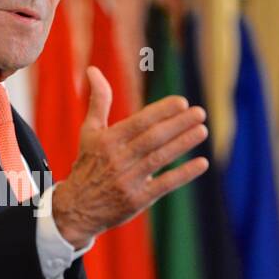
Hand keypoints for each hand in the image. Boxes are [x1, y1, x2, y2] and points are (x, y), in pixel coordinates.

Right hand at [51, 66, 208, 248]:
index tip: (182, 102)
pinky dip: (183, 174)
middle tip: (200, 112)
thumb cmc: (88, 164)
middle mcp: (117, 160)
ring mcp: (127, 181)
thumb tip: (93, 70)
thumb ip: (98, 101)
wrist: (76, 208)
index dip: (161, 112)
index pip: (138, 122)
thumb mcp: (90, 132)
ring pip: (159, 159)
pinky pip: (164, 185)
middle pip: (152, 138)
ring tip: (202, 130)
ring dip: (183, 144)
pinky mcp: (136, 201)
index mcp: (107, 141)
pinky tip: (202, 163)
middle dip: (178, 124)